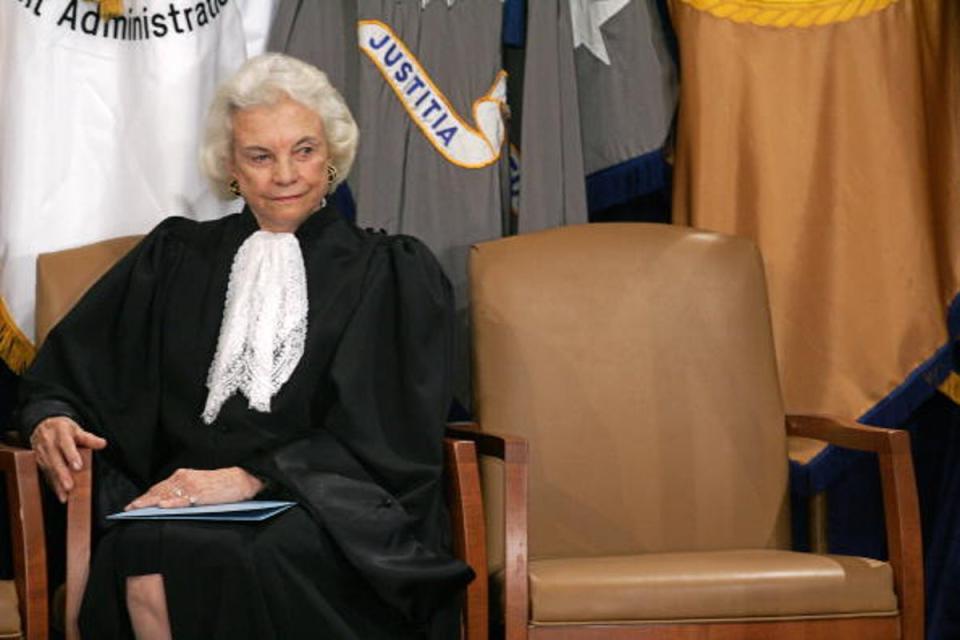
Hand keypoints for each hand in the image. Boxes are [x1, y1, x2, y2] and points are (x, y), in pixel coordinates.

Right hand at [30, 416, 106, 502]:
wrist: (41, 426)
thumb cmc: (62, 429)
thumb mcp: (76, 429)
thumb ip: (89, 438)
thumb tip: (103, 444)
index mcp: (60, 433)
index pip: (66, 444)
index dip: (71, 455)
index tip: (78, 467)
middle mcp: (48, 443)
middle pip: (55, 460)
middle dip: (62, 474)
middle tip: (70, 486)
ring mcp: (42, 453)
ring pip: (49, 469)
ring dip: (57, 483)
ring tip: (65, 495)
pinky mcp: (39, 462)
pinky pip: (46, 474)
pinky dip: (53, 485)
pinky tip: (61, 495)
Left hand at [125, 467, 263, 510]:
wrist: (241, 480)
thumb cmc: (221, 485)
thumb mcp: (199, 484)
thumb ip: (183, 491)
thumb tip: (165, 503)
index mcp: (183, 475)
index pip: (159, 487)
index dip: (145, 496)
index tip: (132, 505)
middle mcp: (185, 478)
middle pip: (158, 491)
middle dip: (142, 501)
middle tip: (128, 510)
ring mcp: (192, 486)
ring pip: (166, 495)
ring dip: (150, 503)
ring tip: (137, 510)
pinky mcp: (200, 494)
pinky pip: (182, 499)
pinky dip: (171, 503)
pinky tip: (161, 507)